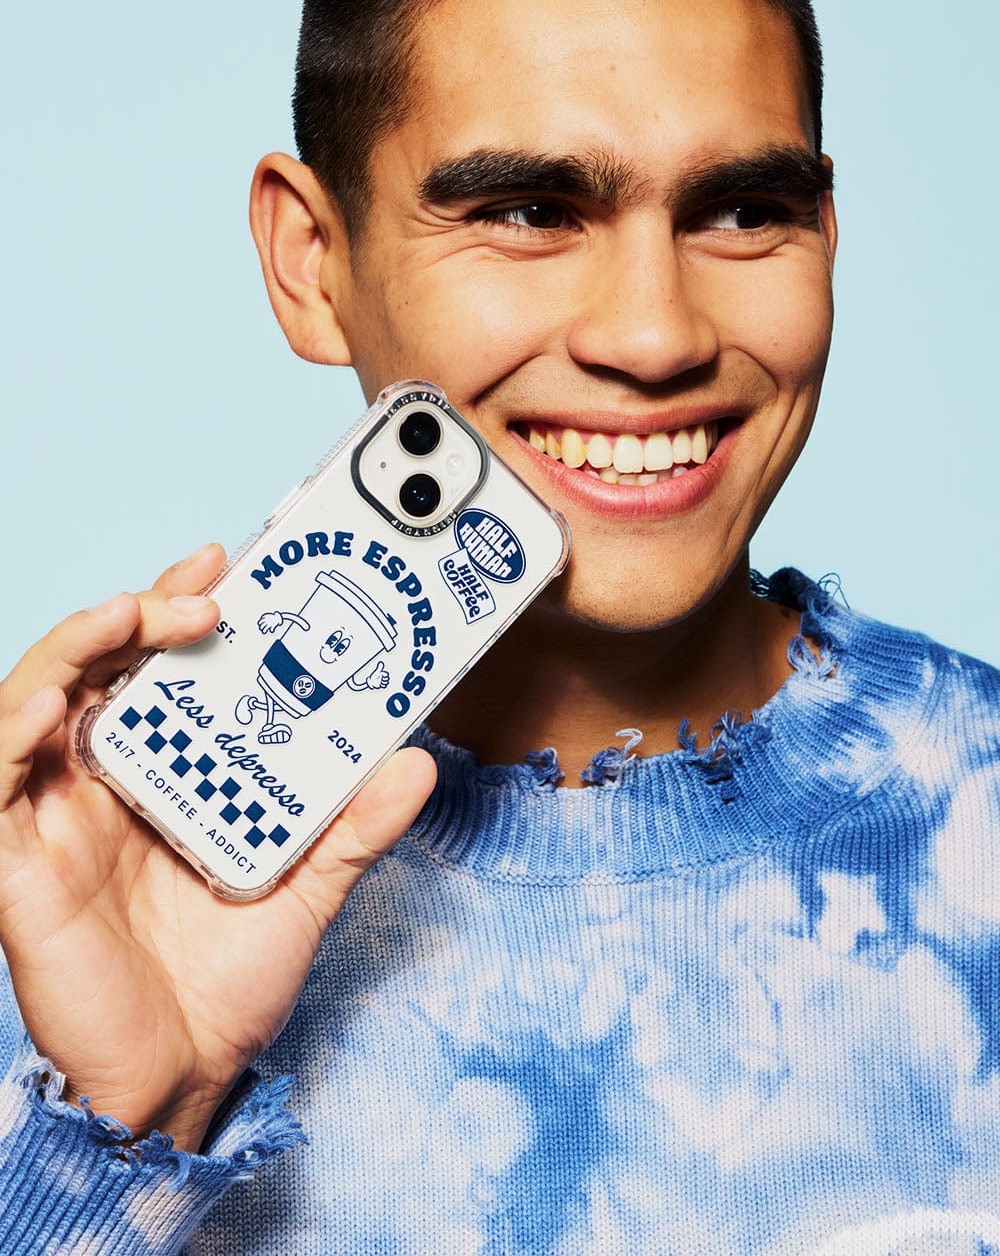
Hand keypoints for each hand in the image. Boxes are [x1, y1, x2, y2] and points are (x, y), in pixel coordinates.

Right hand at [0, 544, 435, 1150]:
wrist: (187, 1076)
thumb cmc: (229, 981)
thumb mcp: (308, 887)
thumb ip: (355, 827)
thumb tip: (414, 765)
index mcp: (162, 776)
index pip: (157, 669)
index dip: (177, 606)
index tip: (226, 564)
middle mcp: (101, 784)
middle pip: (98, 667)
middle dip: (141, 610)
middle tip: (204, 591)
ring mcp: (53, 820)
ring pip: (33, 701)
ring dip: (75, 647)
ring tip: (128, 614)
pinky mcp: (17, 867)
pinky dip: (10, 732)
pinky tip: (53, 701)